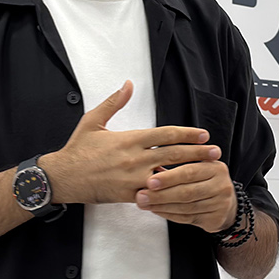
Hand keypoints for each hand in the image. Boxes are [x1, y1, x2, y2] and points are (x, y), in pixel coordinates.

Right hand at [43, 81, 219, 204]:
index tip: (203, 135)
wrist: (63, 177)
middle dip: (197, 153)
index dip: (188, 134)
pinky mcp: (129, 194)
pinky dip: (170, 193)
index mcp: (130, 138)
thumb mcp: (93, 121)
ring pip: (169, 175)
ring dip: (190, 174)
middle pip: (174, 154)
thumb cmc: (78, 149)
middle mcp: (135, 158)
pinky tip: (184, 192)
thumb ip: (114, 102)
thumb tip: (128, 84)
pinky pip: (155, 194)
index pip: (166, 134)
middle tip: (215, 152)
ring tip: (207, 173)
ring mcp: (133, 178)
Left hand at [136, 157, 237, 231]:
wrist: (226, 204)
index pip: (189, 172)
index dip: (169, 178)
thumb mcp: (197, 169)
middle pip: (187, 192)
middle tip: (141, 195)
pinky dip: (169, 215)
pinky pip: (187, 218)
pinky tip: (156, 210)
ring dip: (161, 206)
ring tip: (144, 203)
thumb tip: (149, 166)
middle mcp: (222, 185)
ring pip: (185, 207)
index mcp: (216, 168)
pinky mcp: (216, 220)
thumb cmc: (204, 182)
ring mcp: (221, 204)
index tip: (149, 181)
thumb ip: (180, 166)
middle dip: (161, 194)